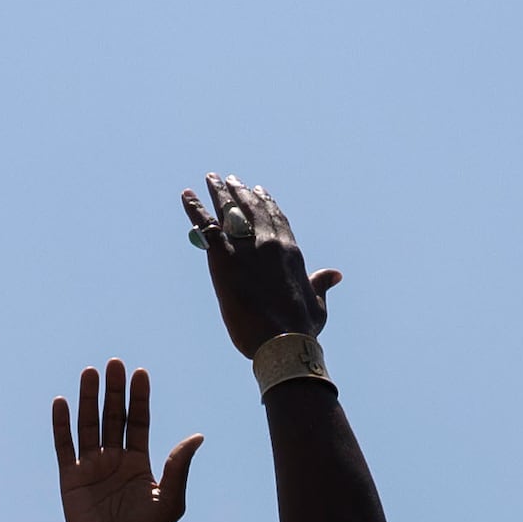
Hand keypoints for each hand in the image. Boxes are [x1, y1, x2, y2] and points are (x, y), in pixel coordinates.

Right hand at [51, 362, 199, 521]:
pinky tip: (62, 402)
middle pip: (113, 416)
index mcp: (139, 461)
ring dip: (88, 399)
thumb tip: (198, 436)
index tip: (139, 373)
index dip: (139, 397)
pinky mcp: (71, 478)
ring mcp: (91, 467)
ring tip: (89, 373)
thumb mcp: (170, 499)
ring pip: (88, 424)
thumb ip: (179, 466)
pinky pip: (64, 445)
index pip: (138, 421)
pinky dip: (61, 424)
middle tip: (113, 363)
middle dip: (114, 390)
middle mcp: (114, 459)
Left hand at [180, 175, 341, 358]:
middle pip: (251, 209)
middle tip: (230, 180)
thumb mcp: (317, 305)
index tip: (258, 191)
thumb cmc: (300, 330)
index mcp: (290, 252)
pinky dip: (194, 209)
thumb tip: (335, 275)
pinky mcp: (223, 259)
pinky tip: (187, 196)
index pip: (277, 219)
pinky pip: (205, 226)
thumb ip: (321, 285)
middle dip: (240, 192)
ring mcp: (246, 248)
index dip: (266, 203)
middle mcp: (269, 243)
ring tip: (210, 179)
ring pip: (229, 211)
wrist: (282, 341)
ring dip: (218, 193)